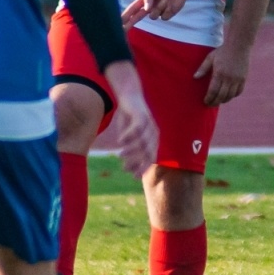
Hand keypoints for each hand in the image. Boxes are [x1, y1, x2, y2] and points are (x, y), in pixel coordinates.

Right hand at [103, 61, 158, 178]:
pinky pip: (136, 127)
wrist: (130, 96)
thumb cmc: (129, 119)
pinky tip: (120, 141)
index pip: (150, 157)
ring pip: (142, 141)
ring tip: (120, 156)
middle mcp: (153, 133)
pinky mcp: (141, 115)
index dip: (143, 168)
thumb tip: (127, 167)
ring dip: (131, 150)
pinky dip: (129, 135)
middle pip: (147, 151)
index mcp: (153, 140)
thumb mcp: (130, 137)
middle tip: (125, 168)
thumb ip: (130, 150)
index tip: (134, 177)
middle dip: (136, 162)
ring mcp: (149, 124)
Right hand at [122, 0, 189, 28]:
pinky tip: (170, 4)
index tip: (118, 21)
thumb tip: (146, 10)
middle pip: (137, 18)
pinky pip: (164, 17)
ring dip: (159, 8)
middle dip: (130, 23)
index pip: (132, 9)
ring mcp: (157, 12)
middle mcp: (149, 7)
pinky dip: (167, 10)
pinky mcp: (166, 15)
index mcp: (143, 0)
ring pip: (153, 16)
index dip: (125, 15)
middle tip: (122, 30)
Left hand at [195, 43, 249, 106]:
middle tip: (210, 104)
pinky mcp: (243, 79)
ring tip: (218, 101)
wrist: (239, 46)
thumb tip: (195, 77)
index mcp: (219, 73)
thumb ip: (203, 68)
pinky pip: (238, 92)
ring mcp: (237, 79)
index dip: (209, 98)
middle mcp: (229, 78)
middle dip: (215, 102)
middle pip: (221, 96)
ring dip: (223, 100)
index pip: (213, 91)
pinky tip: (228, 96)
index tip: (205, 101)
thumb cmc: (223, 51)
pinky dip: (232, 96)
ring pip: (230, 96)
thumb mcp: (210, 57)